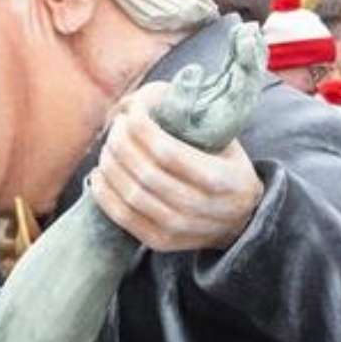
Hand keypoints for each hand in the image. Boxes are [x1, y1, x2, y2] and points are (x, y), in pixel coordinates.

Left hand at [91, 84, 263, 251]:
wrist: (241, 219)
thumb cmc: (226, 168)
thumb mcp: (224, 140)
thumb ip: (191, 119)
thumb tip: (139, 100)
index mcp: (220, 178)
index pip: (167, 152)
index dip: (142, 129)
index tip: (133, 112)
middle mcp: (201, 207)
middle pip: (146, 173)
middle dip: (122, 144)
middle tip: (116, 126)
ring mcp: (181, 228)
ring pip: (132, 195)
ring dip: (111, 165)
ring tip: (108, 146)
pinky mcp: (162, 242)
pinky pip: (124, 218)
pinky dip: (104, 194)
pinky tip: (99, 173)